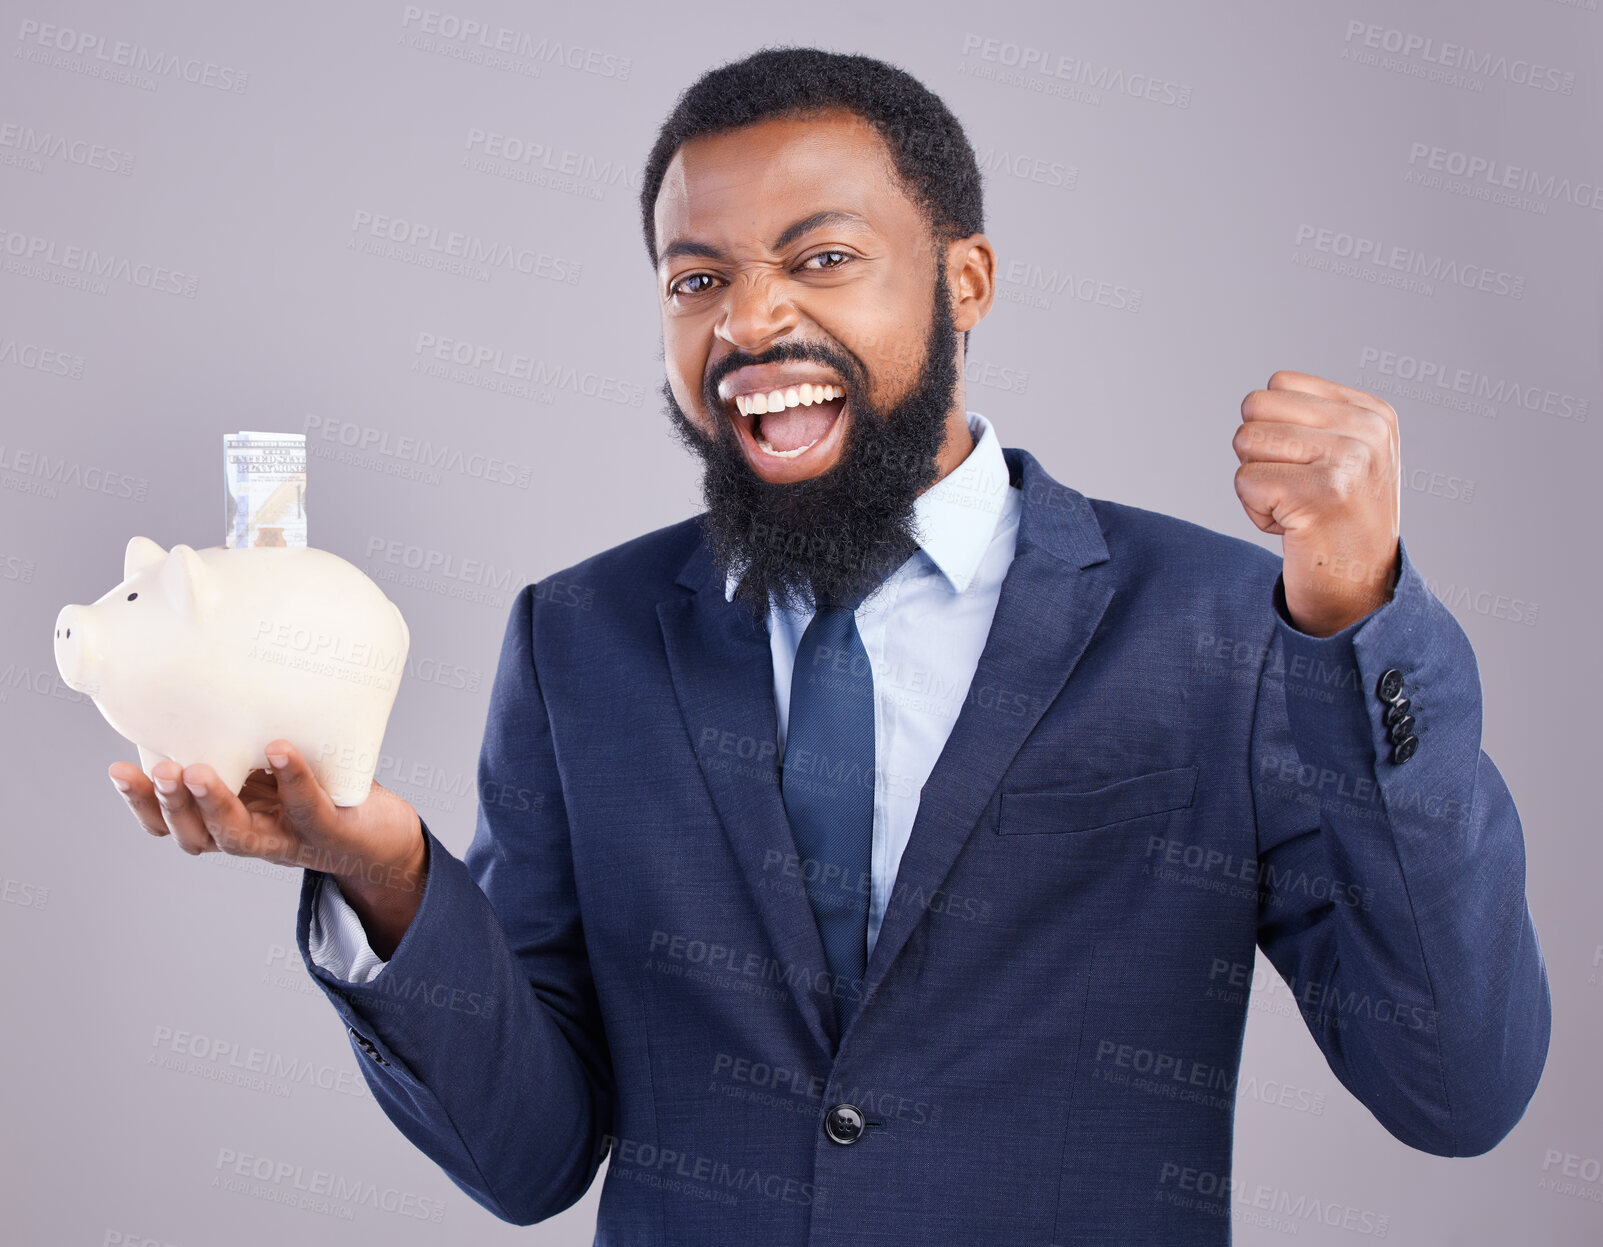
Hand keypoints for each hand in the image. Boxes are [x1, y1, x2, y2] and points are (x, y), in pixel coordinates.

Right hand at [109, 740, 426, 951]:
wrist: (383, 837)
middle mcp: (251, 836)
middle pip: (194, 836)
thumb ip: (240, 744)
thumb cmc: (320, 793)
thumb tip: (207, 681)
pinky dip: (293, 780)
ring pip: (239, 834)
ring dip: (215, 804)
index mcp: (227, 820)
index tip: (116, 770)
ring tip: (198, 770)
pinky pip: (307, 808)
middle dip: (169, 806)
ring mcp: (288, 838)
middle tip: (159, 771)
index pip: (170, 823)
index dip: (141, 803)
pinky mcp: (331, 831)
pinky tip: (280, 750)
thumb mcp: (271, 768)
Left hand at [1233, 370, 1401, 636]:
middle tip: (1298, 494)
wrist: (1360, 597)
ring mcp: (1348, 459)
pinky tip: (1295, 530)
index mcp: (1373, 412)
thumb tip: (1256, 400)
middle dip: (1260, 456)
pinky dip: (1256, 513)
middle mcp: (1367, 429)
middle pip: (1255, 408)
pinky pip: (1244, 481)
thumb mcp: (1345, 458)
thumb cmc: (1338, 528)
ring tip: (1298, 510)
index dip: (1274, 433)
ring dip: (1257, 485)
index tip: (1310, 472)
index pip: (1278, 384)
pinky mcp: (1320, 492)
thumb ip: (1311, 421)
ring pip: (1245, 441)